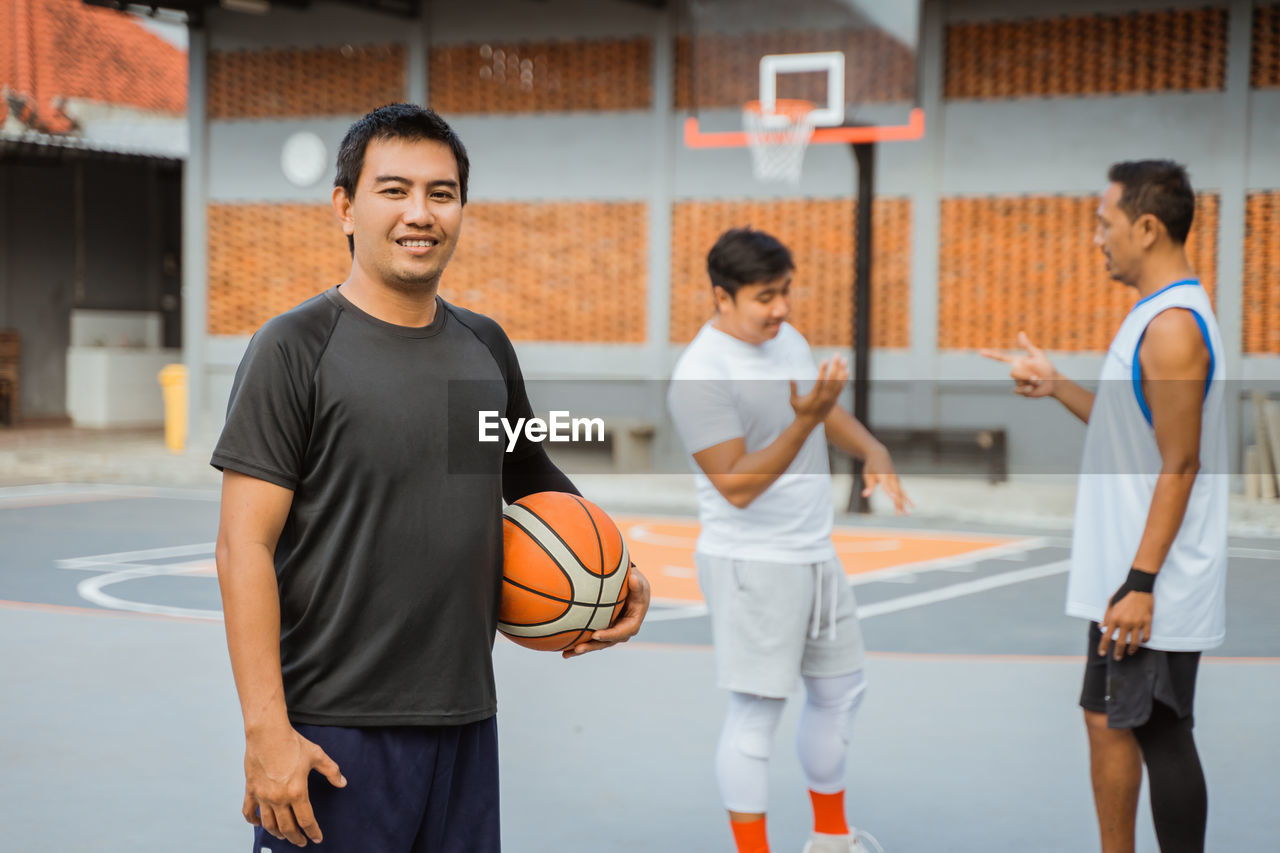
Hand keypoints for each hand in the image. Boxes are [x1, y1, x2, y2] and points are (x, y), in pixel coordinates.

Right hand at [243, 723, 345, 846]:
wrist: (267, 732)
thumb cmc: (293, 743)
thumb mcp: (317, 755)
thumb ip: (331, 771)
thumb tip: (343, 783)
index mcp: (297, 792)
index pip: (306, 820)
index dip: (313, 832)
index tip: (317, 839)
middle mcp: (279, 798)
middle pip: (287, 827)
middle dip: (296, 838)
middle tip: (301, 842)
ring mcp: (262, 795)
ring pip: (269, 824)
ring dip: (277, 833)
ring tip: (284, 836)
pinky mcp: (251, 789)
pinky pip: (249, 811)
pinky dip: (253, 821)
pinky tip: (259, 824)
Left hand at [563, 566, 650, 657]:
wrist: (631, 589)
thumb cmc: (635, 585)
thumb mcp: (639, 584)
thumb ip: (637, 584)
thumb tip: (634, 579)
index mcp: (632, 623)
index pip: (621, 632)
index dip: (609, 635)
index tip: (596, 635)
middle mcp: (621, 631)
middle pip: (606, 642)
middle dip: (591, 646)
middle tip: (577, 649)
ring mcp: (610, 632)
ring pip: (596, 643)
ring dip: (582, 649)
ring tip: (566, 654)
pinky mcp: (602, 630)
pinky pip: (590, 639)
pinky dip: (578, 643)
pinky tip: (563, 649)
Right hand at [790, 356, 848, 423]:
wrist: (808, 423)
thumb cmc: (799, 410)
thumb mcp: (794, 401)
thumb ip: (793, 389)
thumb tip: (791, 377)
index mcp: (815, 396)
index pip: (820, 381)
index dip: (823, 370)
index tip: (825, 360)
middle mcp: (825, 397)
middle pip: (832, 379)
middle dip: (835, 366)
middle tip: (837, 355)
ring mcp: (831, 399)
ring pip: (838, 382)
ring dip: (841, 370)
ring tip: (844, 359)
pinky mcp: (834, 400)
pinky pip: (841, 388)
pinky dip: (844, 379)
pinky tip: (846, 370)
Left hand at [861, 447, 912, 514]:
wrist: (880, 455)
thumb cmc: (871, 466)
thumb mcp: (867, 475)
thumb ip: (869, 485)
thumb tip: (865, 495)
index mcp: (883, 475)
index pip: (886, 485)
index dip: (889, 491)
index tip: (893, 498)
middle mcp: (891, 478)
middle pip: (896, 492)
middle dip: (897, 503)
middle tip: (898, 514)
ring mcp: (896, 480)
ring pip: (901, 493)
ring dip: (903, 504)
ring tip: (907, 514)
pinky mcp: (897, 481)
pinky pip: (903, 491)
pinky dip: (906, 498)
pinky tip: (912, 505)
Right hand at [980, 332, 1058, 397]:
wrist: (1053, 382)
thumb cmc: (1046, 366)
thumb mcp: (1038, 355)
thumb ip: (1027, 346)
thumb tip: (1020, 333)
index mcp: (1017, 361)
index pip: (1001, 357)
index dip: (990, 354)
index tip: (980, 351)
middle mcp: (1015, 371)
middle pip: (1013, 373)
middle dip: (1026, 374)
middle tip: (1038, 375)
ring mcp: (1017, 381)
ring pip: (1018, 381)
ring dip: (1031, 381)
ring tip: (1039, 380)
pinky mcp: (1020, 390)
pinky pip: (1018, 390)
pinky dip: (1028, 389)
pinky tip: (1034, 388)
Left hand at [1098, 591, 1152, 660]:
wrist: (1139, 586)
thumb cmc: (1123, 594)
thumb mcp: (1111, 603)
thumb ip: (1106, 617)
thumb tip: (1101, 627)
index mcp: (1114, 618)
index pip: (1106, 636)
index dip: (1103, 646)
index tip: (1102, 653)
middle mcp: (1125, 622)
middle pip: (1120, 643)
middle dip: (1118, 653)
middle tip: (1117, 658)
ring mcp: (1137, 623)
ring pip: (1135, 642)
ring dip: (1132, 650)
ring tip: (1130, 652)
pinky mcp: (1147, 621)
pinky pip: (1146, 636)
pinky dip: (1144, 641)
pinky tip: (1142, 641)